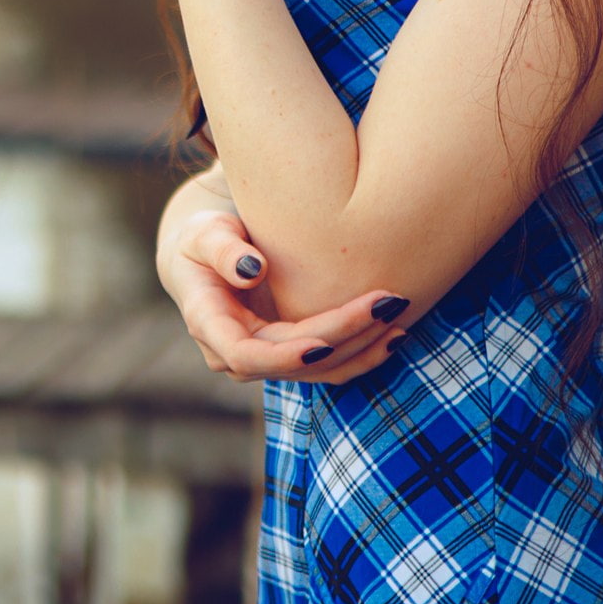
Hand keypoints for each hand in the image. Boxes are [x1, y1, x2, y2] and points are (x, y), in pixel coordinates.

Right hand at [159, 206, 409, 385]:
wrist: (206, 257)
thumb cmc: (203, 238)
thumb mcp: (204, 233)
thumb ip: (223, 249)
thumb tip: (253, 270)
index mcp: (208, 324)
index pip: (246, 356)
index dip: (286, 356)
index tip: (324, 343)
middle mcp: (234, 354)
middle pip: (295, 360)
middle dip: (343, 336)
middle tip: (387, 303)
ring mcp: (264, 360)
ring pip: (317, 370)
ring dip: (361, 349)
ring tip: (399, 319)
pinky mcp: (288, 355)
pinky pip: (328, 365)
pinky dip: (362, 353)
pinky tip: (394, 335)